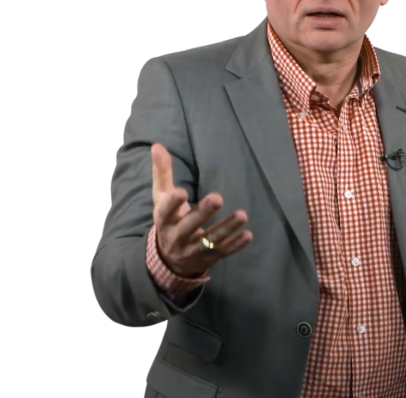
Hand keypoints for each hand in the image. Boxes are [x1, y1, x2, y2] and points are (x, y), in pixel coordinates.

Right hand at [151, 143, 252, 278]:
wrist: (169, 260)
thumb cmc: (169, 219)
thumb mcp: (161, 197)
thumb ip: (162, 173)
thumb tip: (157, 145)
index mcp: (164, 221)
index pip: (165, 212)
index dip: (172, 203)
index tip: (181, 191)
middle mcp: (177, 237)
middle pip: (190, 226)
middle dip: (203, 213)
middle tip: (218, 197)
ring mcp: (193, 250)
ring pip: (210, 240)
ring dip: (227, 228)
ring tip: (242, 215)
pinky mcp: (208, 258)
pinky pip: (223, 252)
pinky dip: (236, 245)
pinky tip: (248, 234)